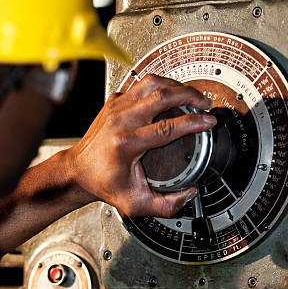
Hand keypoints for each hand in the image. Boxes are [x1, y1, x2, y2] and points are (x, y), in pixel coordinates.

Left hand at [66, 74, 216, 217]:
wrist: (79, 172)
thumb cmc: (103, 184)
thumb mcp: (135, 203)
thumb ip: (166, 205)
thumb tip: (189, 194)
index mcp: (127, 143)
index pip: (167, 127)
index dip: (193, 122)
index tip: (208, 121)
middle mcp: (121, 120)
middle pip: (162, 95)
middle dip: (189, 95)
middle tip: (204, 102)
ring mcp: (116, 107)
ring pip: (150, 82)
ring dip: (174, 85)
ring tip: (189, 94)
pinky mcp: (114, 101)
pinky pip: (139, 85)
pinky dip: (157, 87)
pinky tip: (167, 96)